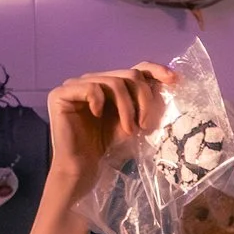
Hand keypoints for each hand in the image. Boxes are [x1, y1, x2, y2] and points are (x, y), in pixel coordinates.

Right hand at [46, 63, 173, 192]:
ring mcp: (75, 85)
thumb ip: (145, 101)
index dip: (156, 70)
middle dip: (143, 99)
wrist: (84, 166)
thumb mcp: (135, 119)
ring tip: (129, 129)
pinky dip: (101, 102)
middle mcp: (93, 80)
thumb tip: (171, 82)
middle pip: (129, 75)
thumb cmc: (110, 145)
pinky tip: (98, 116)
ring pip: (114, 82)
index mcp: (111, 84)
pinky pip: (91, 88)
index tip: (173, 80)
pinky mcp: (60, 94)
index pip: (136, 67)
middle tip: (146, 124)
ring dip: (127, 107)